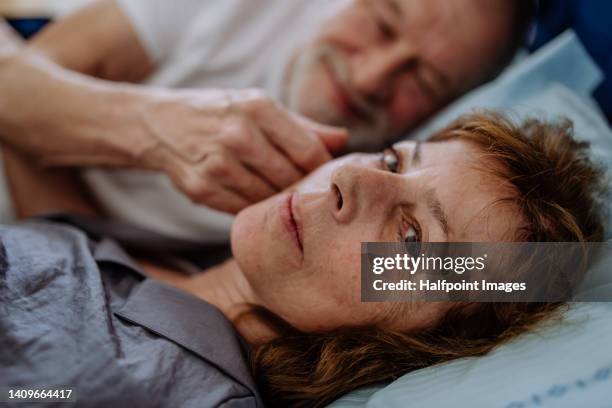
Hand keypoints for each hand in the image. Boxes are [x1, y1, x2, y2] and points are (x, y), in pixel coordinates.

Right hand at [138, 88, 347, 212]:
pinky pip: (244, 209)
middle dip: (302, 188)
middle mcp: (238, 135)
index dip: (321, 169)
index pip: (308, 150)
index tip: (324, 176)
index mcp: (257, 108)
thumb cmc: (220, 114)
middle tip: (306, 192)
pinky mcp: (203, 189)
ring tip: (281, 196)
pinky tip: (256, 199)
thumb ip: (303, 126)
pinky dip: (255, 208)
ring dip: (279, 201)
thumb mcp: (258, 106)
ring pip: (269, 198)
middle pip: (290, 177)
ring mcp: (218, 164)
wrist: (161, 124)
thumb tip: (342, 140)